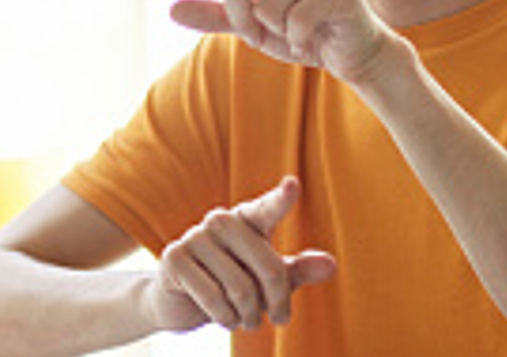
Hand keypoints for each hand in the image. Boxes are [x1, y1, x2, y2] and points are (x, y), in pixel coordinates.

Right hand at [145, 177, 337, 331]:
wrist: (180, 303)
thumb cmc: (234, 285)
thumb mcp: (270, 280)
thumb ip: (299, 270)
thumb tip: (331, 265)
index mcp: (248, 218)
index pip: (268, 209)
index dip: (281, 199)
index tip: (293, 185)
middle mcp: (221, 221)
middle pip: (268, 267)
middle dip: (278, 301)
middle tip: (280, 319)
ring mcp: (195, 236)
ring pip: (240, 288)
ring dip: (249, 315)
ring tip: (249, 322)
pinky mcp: (175, 258)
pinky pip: (213, 297)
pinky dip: (226, 318)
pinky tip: (227, 320)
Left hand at [169, 0, 400, 82]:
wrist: (344, 54)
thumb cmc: (299, 34)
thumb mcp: (254, 28)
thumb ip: (218, 17)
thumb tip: (171, 10)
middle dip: (246, 20)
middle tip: (272, 30)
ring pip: (269, 6)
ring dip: (277, 32)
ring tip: (298, 32)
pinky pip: (297, 19)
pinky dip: (298, 40)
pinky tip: (315, 37)